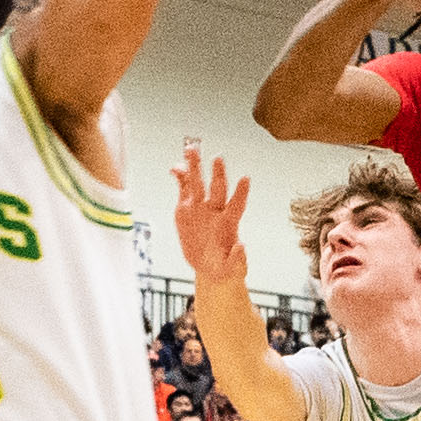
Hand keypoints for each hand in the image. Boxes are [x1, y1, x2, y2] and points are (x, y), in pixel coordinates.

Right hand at [170, 148, 255, 284]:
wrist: (209, 268)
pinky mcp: (186, 209)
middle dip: (218, 174)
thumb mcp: (235, 270)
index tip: (246, 178)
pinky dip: (180, 178)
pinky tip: (175, 167)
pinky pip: (183, 189)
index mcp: (230, 223)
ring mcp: (200, 207)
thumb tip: (242, 246)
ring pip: (198, 183)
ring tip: (191, 149)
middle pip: (218, 189)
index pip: (237, 205)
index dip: (241, 192)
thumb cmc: (226, 269)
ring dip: (195, 167)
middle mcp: (216, 211)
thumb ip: (238, 260)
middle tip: (218, 158)